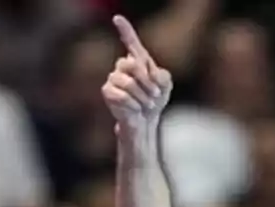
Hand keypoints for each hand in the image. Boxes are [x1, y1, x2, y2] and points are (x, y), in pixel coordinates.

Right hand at [102, 16, 172, 133]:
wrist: (146, 120)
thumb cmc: (155, 100)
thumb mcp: (166, 85)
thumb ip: (162, 75)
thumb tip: (149, 73)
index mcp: (137, 60)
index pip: (131, 41)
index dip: (124, 29)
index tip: (117, 18)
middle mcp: (123, 66)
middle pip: (132, 64)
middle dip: (146, 81)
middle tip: (156, 94)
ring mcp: (113, 78)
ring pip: (127, 82)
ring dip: (142, 95)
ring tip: (148, 104)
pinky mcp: (108, 92)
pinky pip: (121, 95)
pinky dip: (134, 104)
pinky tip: (136, 109)